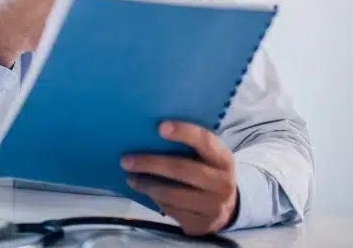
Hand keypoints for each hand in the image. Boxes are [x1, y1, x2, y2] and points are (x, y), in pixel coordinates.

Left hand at [121, 121, 238, 235]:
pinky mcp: (200, 224)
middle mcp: (222, 183)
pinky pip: (171, 210)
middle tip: (125, 160)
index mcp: (223, 159)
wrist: (227, 210)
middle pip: (181, 169)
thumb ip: (189, 147)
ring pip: (172, 194)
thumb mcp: (208, 159)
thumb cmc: (208, 173)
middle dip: (150, 163)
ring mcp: (213, 207)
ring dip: (146, 185)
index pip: (205, 141)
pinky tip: (145, 191)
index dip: (183, 132)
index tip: (160, 127)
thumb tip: (150, 133)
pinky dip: (155, 199)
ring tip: (131, 178)